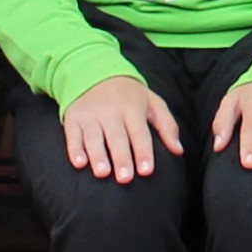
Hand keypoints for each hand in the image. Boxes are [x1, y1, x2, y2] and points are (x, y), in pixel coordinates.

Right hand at [62, 74, 186, 182]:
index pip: (139, 133)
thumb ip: (167, 126)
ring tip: (102, 173)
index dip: (143, 152)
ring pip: (94, 137)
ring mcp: (90, 115)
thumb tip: (178, 150)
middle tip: (125, 178)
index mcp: (133, 108)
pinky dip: (74, 148)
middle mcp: (111, 111)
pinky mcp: (74, 118)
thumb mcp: (152, 102)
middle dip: (121, 158)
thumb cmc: (129, 95)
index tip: (146, 170)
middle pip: (117, 137)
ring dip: (97, 155)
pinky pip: (73, 135)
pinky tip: (79, 162)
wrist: (95, 73)